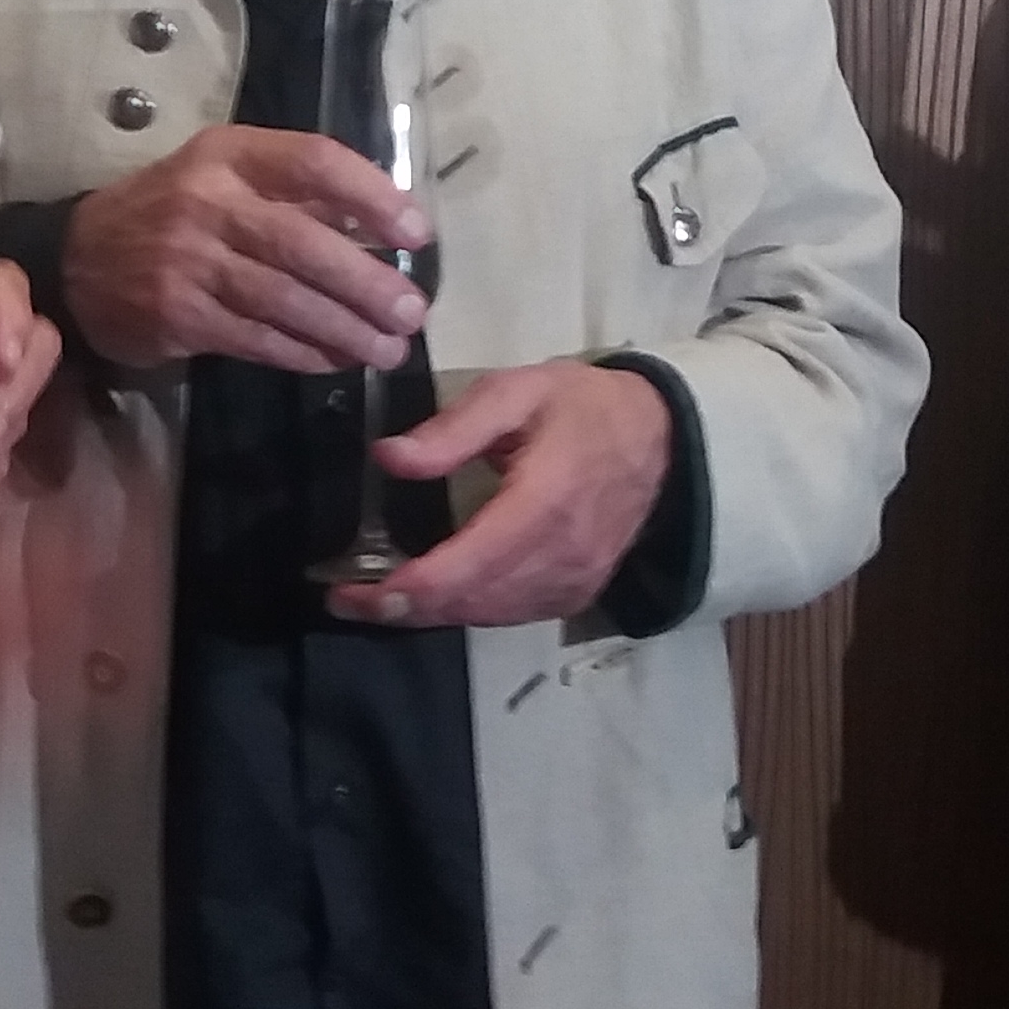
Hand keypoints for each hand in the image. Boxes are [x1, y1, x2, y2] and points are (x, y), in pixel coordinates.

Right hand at [58, 126, 430, 374]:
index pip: (314, 161)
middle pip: (304, 242)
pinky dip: (304, 353)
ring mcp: (188, 261)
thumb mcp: (224, 177)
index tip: (417, 233)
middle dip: (367, 282)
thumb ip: (295, 194)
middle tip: (413, 312)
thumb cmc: (171, 211)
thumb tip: (385, 225)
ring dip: (346, 329)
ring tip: (388, 349)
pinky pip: (257, 338)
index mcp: (229, 154)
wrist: (78, 261)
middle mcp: (207, 201)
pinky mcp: (178, 316)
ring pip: (285, 299)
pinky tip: (337, 360)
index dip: (373, 195)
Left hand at [334, 361, 672, 628]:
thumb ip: (453, 428)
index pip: (463, 569)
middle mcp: (559, 558)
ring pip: (486, 616)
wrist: (663, 439)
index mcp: (542, 505)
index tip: (349, 592)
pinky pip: (511, 615)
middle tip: (346, 601)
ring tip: (379, 600)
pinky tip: (437, 594)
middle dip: (399, 609)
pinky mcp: (577, 594)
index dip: (402, 591)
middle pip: (467, 603)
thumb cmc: (583, 407)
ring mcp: (572, 583)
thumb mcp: (518, 391)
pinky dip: (469, 610)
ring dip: (431, 614)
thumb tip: (387, 458)